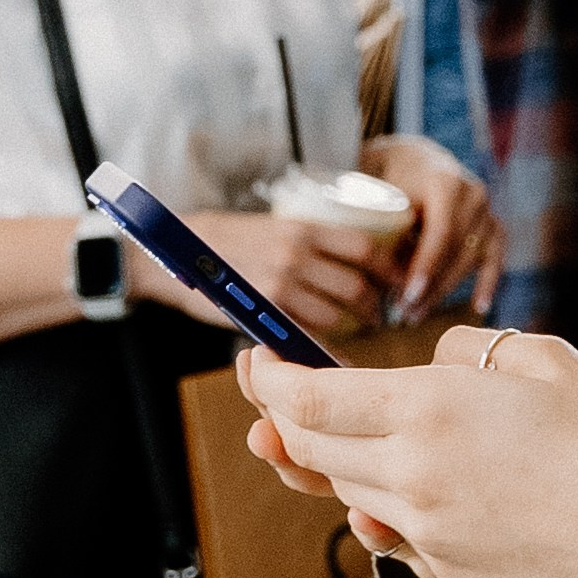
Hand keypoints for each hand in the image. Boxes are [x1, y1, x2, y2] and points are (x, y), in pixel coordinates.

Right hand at [178, 204, 398, 339]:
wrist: (178, 250)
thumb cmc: (232, 240)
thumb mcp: (277, 227)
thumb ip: (314, 244)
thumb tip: (360, 263)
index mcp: (305, 228)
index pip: (367, 248)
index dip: (391, 269)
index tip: (398, 282)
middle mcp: (297, 255)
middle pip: (359, 285)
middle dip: (376, 305)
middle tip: (380, 314)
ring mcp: (281, 285)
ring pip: (339, 315)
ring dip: (355, 328)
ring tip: (358, 331)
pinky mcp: (264, 314)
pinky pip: (309, 336)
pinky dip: (328, 347)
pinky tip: (335, 350)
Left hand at [239, 322, 577, 577]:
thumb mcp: (539, 357)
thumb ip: (464, 351)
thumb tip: (425, 370)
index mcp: (427, 411)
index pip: (309, 399)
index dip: (268, 378)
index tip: (255, 358)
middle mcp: (410, 475)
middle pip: (310, 447)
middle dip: (277, 416)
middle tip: (267, 390)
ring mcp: (423, 530)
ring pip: (340, 491)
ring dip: (319, 461)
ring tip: (306, 435)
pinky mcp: (442, 567)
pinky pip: (387, 530)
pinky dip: (373, 504)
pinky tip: (387, 487)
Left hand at [363, 133, 500, 319]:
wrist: (415, 159)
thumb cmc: (390, 179)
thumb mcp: (383, 196)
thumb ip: (385, 228)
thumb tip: (378, 277)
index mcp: (445, 181)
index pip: (441, 232)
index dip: (426, 267)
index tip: (408, 296)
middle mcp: (473, 193)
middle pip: (456, 250)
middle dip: (430, 287)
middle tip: (403, 315)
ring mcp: (487, 210)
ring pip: (472, 259)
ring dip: (445, 291)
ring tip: (417, 315)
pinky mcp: (494, 225)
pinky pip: (495, 258)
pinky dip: (488, 282)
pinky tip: (479, 307)